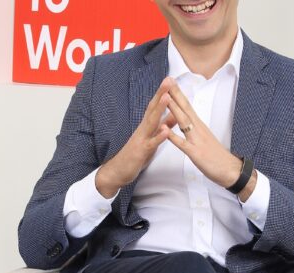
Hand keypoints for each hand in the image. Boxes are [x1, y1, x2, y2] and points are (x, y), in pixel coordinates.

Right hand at [95, 77, 175, 196]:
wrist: (118, 171)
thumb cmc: (135, 155)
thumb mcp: (151, 139)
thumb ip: (162, 127)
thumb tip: (175, 115)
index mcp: (146, 126)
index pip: (154, 106)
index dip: (162, 93)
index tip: (170, 80)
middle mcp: (142, 129)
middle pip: (152, 109)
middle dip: (161, 94)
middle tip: (168, 80)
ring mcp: (141, 139)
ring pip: (151, 122)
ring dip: (160, 110)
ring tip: (167, 97)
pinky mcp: (141, 152)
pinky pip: (151, 143)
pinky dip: (159, 137)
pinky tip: (166, 130)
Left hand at [163, 79, 244, 188]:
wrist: (231, 170)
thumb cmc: (217, 157)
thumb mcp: (205, 139)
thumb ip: (195, 130)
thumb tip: (188, 123)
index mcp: (200, 126)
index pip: (188, 106)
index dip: (179, 94)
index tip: (172, 82)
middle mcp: (198, 129)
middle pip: (185, 108)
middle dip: (175, 94)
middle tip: (167, 80)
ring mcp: (197, 140)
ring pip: (184, 122)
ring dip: (174, 109)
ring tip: (164, 97)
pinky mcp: (195, 153)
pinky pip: (182, 144)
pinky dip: (173, 137)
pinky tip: (165, 130)